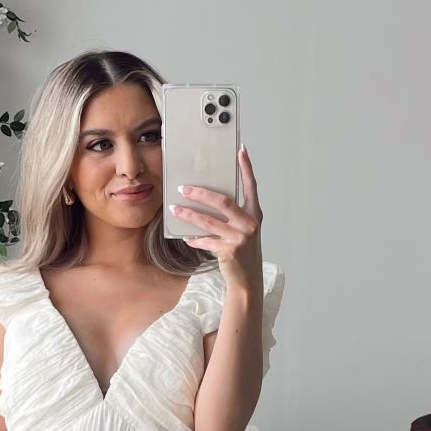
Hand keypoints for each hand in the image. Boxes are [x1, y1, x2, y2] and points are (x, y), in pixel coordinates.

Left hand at [171, 145, 262, 293]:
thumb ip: (231, 214)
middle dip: (200, 194)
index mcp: (255, 214)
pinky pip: (205, 241)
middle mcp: (250, 224)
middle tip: (183, 188)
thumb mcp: (243, 230)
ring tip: (175, 208)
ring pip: (208, 221)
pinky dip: (194, 239)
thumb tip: (206, 198)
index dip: (247, 168)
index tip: (240, 151)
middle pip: (222, 202)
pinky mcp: (228, 251)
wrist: (247, 280)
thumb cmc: (243, 251)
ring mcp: (240, 238)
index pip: (251, 186)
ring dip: (189, 214)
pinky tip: (186, 237)